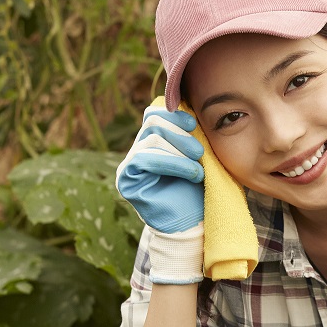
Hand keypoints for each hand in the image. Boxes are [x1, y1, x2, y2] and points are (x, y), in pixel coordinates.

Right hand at [117, 105, 204, 233]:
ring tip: (199, 168)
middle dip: (180, 132)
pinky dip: (173, 163)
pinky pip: (144, 158)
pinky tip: (193, 174)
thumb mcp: (199, 155)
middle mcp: (137, 150)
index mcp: (153, 141)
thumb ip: (191, 132)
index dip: (174, 113)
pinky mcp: (126, 180)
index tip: (196, 123)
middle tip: (200, 151)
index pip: (154, 113)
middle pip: (152, 121)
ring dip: (180, 151)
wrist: (195, 223)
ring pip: (151, 138)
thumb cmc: (200, 189)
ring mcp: (128, 165)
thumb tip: (189, 103)